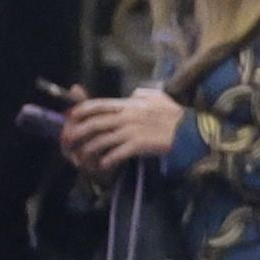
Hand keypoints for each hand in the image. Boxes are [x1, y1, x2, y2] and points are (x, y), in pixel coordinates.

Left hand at [58, 88, 184, 174]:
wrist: (190, 132)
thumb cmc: (175, 116)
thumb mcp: (158, 98)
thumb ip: (142, 94)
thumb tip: (132, 94)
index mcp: (128, 104)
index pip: (97, 104)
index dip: (79, 111)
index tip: (70, 118)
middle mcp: (126, 116)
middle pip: (94, 123)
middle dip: (77, 133)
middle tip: (69, 142)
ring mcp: (131, 131)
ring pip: (101, 140)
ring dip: (89, 150)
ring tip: (84, 157)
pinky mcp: (138, 145)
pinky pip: (116, 153)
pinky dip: (107, 160)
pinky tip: (104, 165)